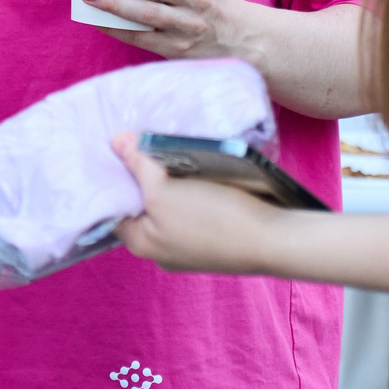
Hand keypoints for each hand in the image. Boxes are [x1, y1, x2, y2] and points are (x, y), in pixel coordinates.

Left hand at [113, 132, 291, 274]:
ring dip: (173, 178)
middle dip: (146, 175)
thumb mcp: (163, 192)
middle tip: (147, 140)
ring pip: (172, 203)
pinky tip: (200, 168)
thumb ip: (138, 168)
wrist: (272, 239)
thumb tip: (116, 142)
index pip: (116, 204)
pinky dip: (194, 188)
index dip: (115, 175)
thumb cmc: (212, 219)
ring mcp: (190, 245)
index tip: (119, 146)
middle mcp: (162, 248)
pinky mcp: (215, 237)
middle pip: (144, 203)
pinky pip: (195, 207)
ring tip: (173, 149)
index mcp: (142, 243)